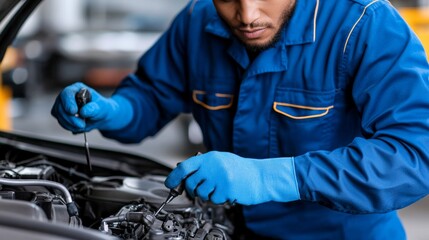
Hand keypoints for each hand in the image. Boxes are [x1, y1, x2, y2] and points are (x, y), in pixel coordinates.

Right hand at [51, 82, 131, 132]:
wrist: (100, 117)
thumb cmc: (101, 108)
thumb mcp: (101, 107)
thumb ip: (93, 108)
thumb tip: (83, 111)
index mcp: (77, 89)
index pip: (67, 93)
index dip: (68, 103)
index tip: (73, 112)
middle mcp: (67, 96)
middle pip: (61, 106)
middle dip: (71, 118)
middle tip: (82, 125)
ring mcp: (62, 105)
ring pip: (59, 116)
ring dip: (71, 124)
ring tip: (83, 126)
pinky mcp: (61, 115)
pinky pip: (61, 122)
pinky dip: (70, 127)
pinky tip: (79, 127)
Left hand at [165, 151, 299, 204]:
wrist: (262, 176)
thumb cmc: (241, 169)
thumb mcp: (221, 161)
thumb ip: (204, 166)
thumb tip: (185, 175)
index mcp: (210, 157)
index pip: (185, 166)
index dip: (174, 176)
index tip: (170, 183)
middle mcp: (214, 166)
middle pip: (191, 183)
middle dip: (194, 190)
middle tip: (202, 190)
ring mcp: (220, 178)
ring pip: (202, 194)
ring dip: (208, 195)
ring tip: (219, 189)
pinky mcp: (227, 189)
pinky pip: (214, 200)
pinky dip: (219, 199)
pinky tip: (227, 192)